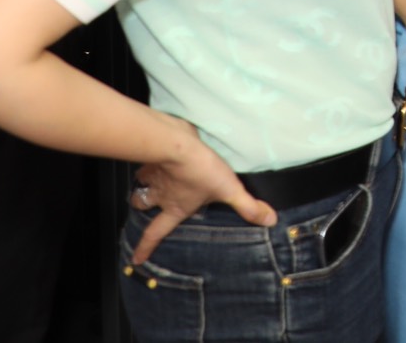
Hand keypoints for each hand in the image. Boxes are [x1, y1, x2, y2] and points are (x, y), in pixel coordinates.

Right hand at [127, 117, 273, 263]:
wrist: (179, 146)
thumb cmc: (202, 171)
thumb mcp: (230, 190)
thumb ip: (249, 207)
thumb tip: (269, 221)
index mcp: (175, 207)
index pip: (157, 232)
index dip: (146, 247)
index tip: (136, 259)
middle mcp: (161, 194)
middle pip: (142, 205)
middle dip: (141, 207)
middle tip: (143, 206)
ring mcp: (155, 175)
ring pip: (141, 184)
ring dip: (143, 184)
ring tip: (147, 181)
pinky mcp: (155, 156)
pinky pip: (147, 162)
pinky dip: (150, 162)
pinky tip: (159, 157)